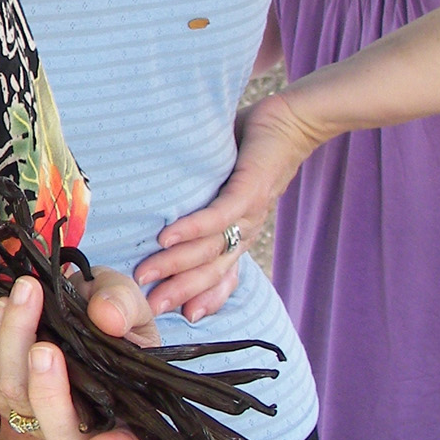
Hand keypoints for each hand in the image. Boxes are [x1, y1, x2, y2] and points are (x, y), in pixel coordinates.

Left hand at [0, 267, 157, 439]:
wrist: (76, 308)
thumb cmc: (111, 317)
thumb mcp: (130, 303)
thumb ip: (125, 306)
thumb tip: (107, 317)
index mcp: (126, 412)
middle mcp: (82, 424)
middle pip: (60, 430)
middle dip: (48, 391)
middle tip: (44, 348)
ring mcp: (38, 414)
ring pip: (17, 396)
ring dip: (15, 345)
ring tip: (25, 294)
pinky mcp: (6, 394)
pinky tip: (4, 306)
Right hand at [134, 89, 321, 318]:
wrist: (293, 122)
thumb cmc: (253, 150)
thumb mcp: (228, 182)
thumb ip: (204, 199)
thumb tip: (166, 211)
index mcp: (240, 232)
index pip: (221, 273)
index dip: (203, 296)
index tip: (179, 316)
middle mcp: (245, 230)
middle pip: (211, 269)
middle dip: (179, 290)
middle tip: (149, 307)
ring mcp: (248, 213)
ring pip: (209, 247)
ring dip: (176, 263)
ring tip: (145, 273)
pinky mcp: (248, 190)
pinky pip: (218, 216)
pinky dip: (191, 228)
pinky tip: (166, 237)